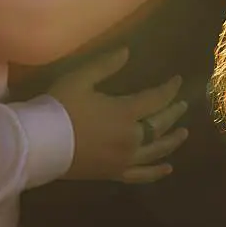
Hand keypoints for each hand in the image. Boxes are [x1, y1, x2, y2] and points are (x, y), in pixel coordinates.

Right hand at [49, 47, 189, 182]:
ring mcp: (126, 158)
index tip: (178, 81)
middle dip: (173, 113)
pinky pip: (142, 174)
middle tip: (182, 105)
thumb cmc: (60, 107)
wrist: (41, 143)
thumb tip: (127, 52)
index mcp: (125, 112)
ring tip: (183, 133)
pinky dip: (157, 171)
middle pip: (160, 124)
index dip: (169, 89)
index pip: (155, 99)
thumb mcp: (79, 79)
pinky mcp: (115, 173)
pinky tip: (167, 168)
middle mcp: (133, 137)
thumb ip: (105, 66)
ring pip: (157, 150)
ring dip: (172, 141)